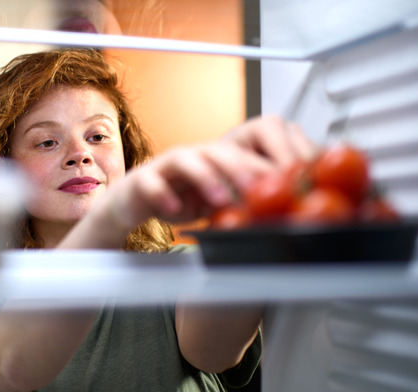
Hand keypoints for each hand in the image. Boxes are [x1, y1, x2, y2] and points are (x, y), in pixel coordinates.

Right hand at [106, 115, 316, 228]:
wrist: (134, 203)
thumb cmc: (177, 199)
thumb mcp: (214, 203)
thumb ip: (239, 203)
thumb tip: (275, 214)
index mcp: (212, 159)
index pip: (242, 154)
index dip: (263, 165)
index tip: (283, 182)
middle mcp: (191, 157)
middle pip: (217, 151)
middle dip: (240, 167)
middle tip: (258, 187)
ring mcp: (165, 166)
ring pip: (185, 160)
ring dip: (204, 177)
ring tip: (219, 199)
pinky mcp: (143, 180)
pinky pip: (152, 183)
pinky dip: (163, 195)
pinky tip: (174, 210)